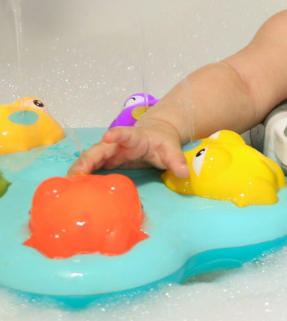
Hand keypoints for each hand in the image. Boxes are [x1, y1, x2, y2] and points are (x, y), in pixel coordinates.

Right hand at [67, 121, 189, 177]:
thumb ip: (177, 159)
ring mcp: (111, 152)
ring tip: (69, 182)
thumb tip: (184, 172)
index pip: (126, 133)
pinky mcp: (108, 161)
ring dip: (81, 168)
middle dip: (89, 158)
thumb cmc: (163, 142)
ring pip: (93, 157)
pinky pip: (93, 167)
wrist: (157, 135)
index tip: (108, 136)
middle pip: (101, 148)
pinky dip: (83, 175)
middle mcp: (119, 143)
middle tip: (77, 172)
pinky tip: (73, 186)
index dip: (117, 134)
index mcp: (136, 137)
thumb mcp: (172, 149)